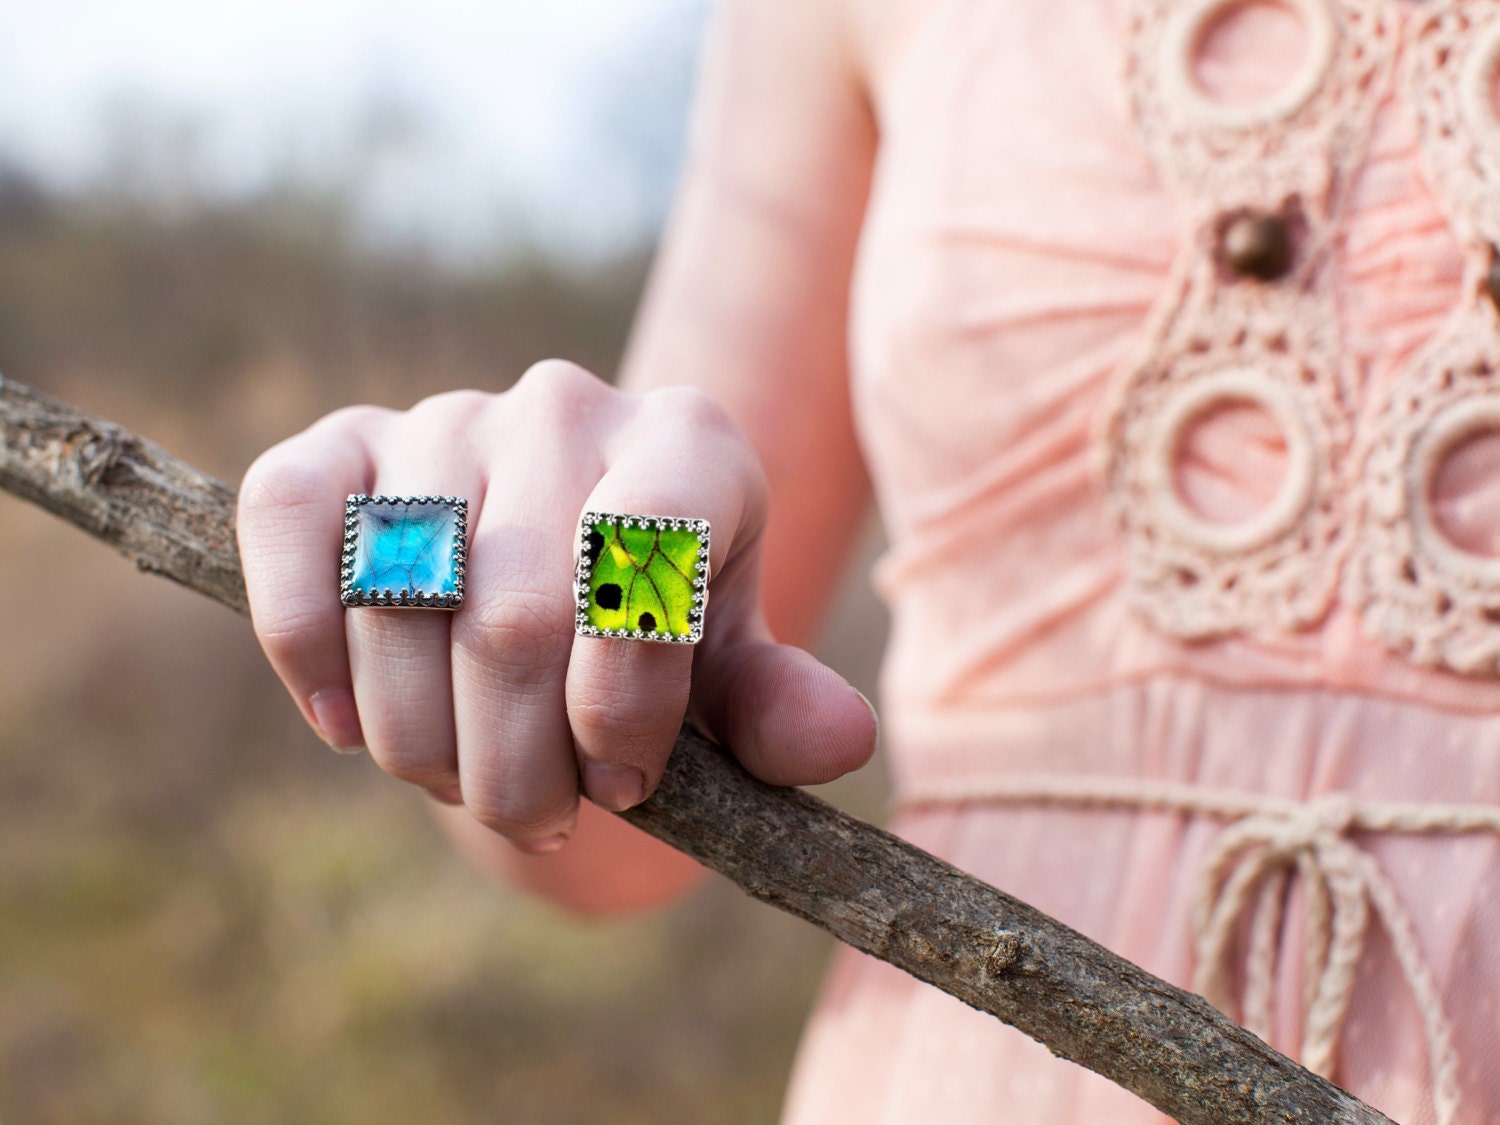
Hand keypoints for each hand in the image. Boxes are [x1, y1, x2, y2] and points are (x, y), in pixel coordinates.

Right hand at [237, 361, 876, 851]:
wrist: (558, 569)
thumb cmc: (656, 629)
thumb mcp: (725, 669)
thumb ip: (773, 706)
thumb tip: (841, 742)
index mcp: (688, 441)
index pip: (647, 566)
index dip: (624, 706)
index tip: (621, 786)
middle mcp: (566, 405)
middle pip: (516, 617)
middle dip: (518, 764)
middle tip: (536, 821)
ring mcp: (446, 417)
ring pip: (401, 598)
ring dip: (420, 740)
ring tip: (461, 781)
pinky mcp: (340, 444)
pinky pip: (292, 524)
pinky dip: (307, 645)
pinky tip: (346, 724)